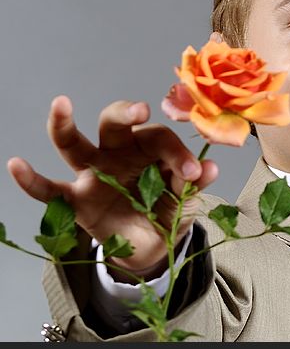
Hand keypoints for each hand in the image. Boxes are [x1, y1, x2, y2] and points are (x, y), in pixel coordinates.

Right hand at [6, 95, 218, 278]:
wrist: (153, 245)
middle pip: (115, 123)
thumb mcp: (186, 199)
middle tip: (141, 111)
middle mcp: (118, 153)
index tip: (195, 172)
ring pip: (74, 144)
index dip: (177, 153)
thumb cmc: (169, 209)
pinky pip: (48, 189)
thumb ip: (193, 183)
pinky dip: (30, 180)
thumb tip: (212, 167)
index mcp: (149, 148)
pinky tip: (15, 165)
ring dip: (65, 124)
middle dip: (125, 113)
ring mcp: (93, 173)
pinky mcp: (75, 200)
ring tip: (62, 103)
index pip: (159, 139)